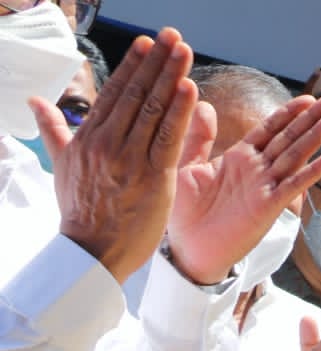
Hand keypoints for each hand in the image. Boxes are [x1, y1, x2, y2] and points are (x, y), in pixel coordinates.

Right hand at [37, 29, 201, 284]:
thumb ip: (53, 130)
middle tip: (173, 36)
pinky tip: (190, 88)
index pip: (114, 93)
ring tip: (184, 51)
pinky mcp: (153, 178)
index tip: (147, 44)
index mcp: (88, 137)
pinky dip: (180, 112)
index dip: (133, 66)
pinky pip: (168, 138)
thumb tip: (35, 101)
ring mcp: (130, 159)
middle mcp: (108, 143)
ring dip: (171, 77)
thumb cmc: (80, 210)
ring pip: (153, 110)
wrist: (92, 251)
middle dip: (156, 62)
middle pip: (135, 94)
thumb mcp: (61, 165)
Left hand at [166, 95, 320, 285]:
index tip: (307, 98)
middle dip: (310, 119)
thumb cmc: (184, 213)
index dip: (288, 113)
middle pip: (288, 138)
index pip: (269, 130)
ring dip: (315, 138)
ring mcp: (265, 188)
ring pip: (295, 156)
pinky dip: (311, 172)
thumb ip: (198, 136)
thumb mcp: (185, 164)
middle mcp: (257, 170)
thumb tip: (203, 102)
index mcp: (238, 158)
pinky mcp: (268, 207)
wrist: (188, 249)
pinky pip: (293, 186)